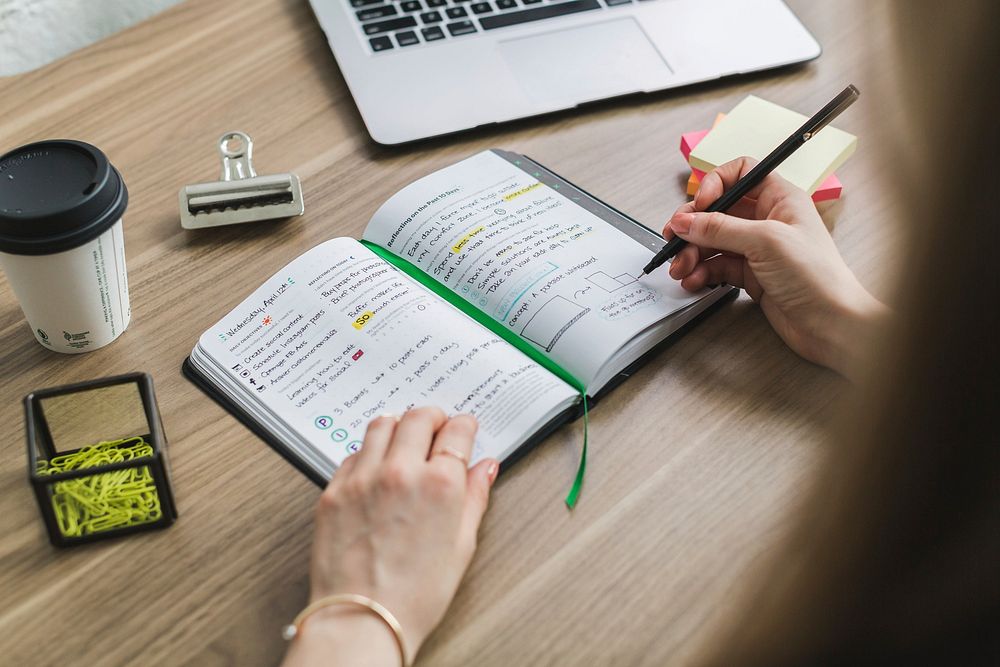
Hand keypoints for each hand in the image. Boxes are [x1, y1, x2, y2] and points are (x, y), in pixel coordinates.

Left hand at [283, 408, 498, 666]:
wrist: (363, 620)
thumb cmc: (415, 594)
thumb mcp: (461, 546)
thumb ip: (474, 498)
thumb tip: (484, 469)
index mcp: (440, 484)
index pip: (456, 431)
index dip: (464, 425)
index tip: (464, 428)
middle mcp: (400, 472)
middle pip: (418, 417)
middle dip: (433, 417)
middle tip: (436, 427)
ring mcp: (362, 478)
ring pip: (381, 425)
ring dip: (398, 426)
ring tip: (405, 439)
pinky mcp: (333, 491)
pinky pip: (352, 454)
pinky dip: (368, 453)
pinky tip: (375, 469)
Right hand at [664, 157, 886, 377]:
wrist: (831, 323)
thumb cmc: (817, 276)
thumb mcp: (765, 241)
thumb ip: (720, 228)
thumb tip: (687, 221)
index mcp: (779, 199)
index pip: (741, 173)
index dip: (716, 184)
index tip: (699, 204)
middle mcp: (767, 220)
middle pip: (719, 211)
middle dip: (693, 225)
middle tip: (674, 239)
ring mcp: (758, 249)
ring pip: (713, 241)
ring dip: (692, 253)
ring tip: (680, 268)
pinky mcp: (751, 275)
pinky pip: (717, 267)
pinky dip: (702, 273)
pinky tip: (694, 281)